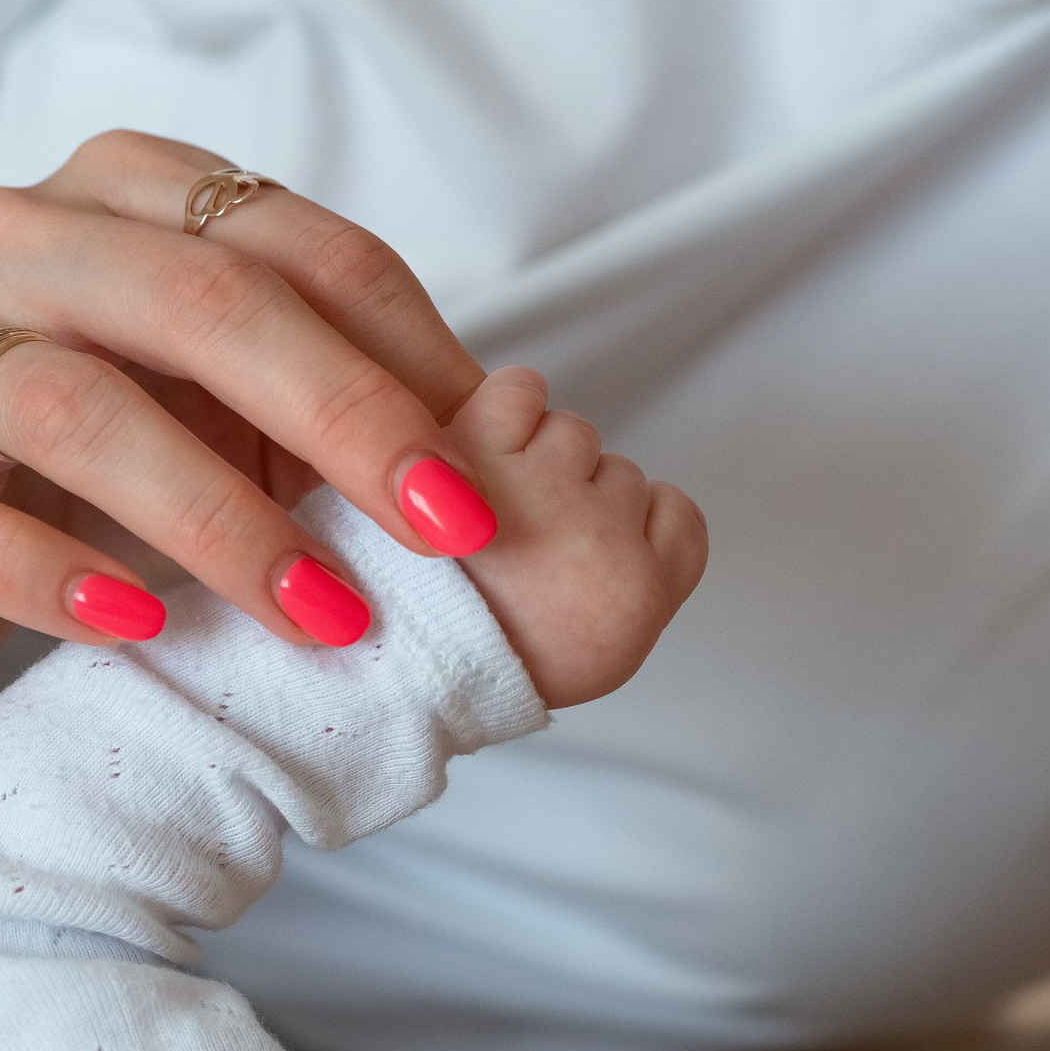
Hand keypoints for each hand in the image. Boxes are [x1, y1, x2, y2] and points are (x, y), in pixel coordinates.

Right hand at [0, 130, 499, 685]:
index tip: (484, 481)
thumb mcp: (229, 418)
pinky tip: (144, 629)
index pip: (293, 246)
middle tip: (442, 533)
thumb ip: (341, 408)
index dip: (407, 358)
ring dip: (217, 517)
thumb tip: (511, 444)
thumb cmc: (90, 467)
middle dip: (342, 418)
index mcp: (127, 196)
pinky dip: (55, 579)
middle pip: (197, 299)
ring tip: (320, 612)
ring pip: (70, 402)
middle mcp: (14, 240)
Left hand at [444, 368, 707, 708]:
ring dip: (534, 455)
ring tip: (480, 510)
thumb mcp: (572, 657)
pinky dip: (504, 405)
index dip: (627, 531)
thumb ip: (612, 585)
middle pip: (621, 477)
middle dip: (571, 499)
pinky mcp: (479, 447)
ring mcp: (543, 491)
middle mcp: (600, 544)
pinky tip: (478, 451)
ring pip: (573, 435)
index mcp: (631, 607)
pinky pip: (524, 392)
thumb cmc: (458, 651)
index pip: (681, 522)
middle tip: (513, 550)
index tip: (575, 566)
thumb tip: (623, 517)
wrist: (368, 658)